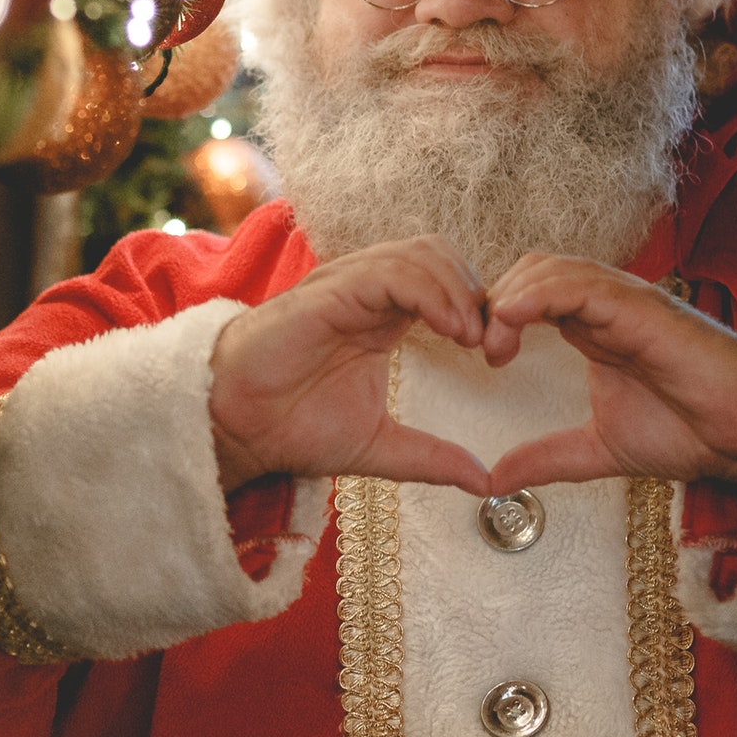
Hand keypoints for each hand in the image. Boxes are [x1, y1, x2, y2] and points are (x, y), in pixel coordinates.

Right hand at [209, 237, 495, 495]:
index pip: (447, 282)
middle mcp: (368, 292)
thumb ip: (431, 458)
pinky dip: (431, 293)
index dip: (480, 308)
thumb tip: (484, 482)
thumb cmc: (293, 427)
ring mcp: (348, 285)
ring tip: (472, 338)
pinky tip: (449, 330)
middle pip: (441, 255)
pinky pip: (393, 272)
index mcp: (384, 317)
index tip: (498, 355)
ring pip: (422, 254)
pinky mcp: (331, 292)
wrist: (238, 428)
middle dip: (476, 292)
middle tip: (492, 343)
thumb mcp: (380, 447)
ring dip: (459, 291)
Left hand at [479, 255, 736, 505]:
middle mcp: (606, 306)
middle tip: (479, 348)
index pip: (527, 294)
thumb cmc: (689, 431)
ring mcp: (624, 302)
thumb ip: (547, 457)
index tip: (479, 356)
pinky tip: (513, 319)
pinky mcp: (641, 308)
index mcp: (592, 327)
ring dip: (509, 297)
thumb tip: (494, 479)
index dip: (493, 315)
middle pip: (531, 271)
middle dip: (493, 301)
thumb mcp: (597, 449)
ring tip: (492, 342)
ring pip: (550, 270)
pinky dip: (538, 295)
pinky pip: (580, 285)